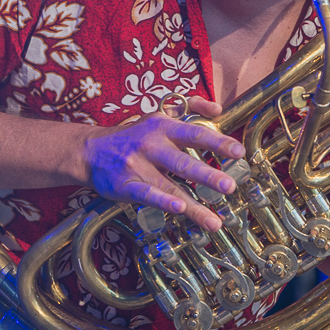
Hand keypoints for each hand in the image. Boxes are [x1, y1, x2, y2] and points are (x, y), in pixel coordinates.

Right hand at [83, 96, 241, 230]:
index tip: (239, 153)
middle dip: (209, 176)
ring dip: (194, 206)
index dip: (218, 143)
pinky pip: (147, 196)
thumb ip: (190, 108)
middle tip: (230, 186)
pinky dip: (163, 203)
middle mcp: (152, 146)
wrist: (91, 151)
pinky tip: (180, 211)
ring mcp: (138, 167)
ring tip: (214, 221)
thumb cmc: (133, 134)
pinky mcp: (125, 186)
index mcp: (164, 127)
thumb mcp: (159, 115)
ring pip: (170, 187)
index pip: (195, 135)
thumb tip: (217, 108)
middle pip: (184, 163)